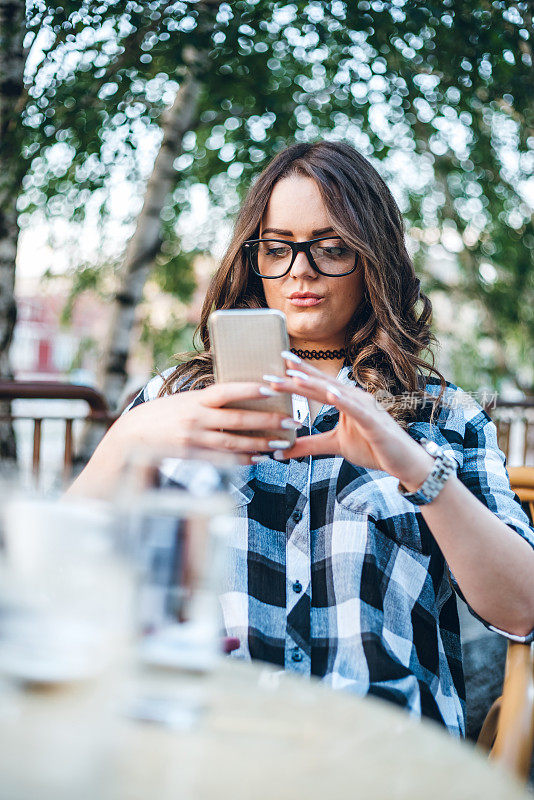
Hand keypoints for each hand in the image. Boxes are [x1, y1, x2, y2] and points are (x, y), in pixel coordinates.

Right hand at [116, 381, 299, 461]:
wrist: (131, 437)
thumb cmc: (161, 415)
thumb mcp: (183, 400)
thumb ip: (208, 401)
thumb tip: (238, 397)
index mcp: (194, 400)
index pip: (225, 391)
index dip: (248, 389)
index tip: (270, 387)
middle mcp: (195, 419)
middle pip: (237, 420)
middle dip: (267, 421)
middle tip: (291, 421)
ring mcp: (194, 440)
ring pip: (235, 443)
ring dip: (261, 444)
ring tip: (282, 444)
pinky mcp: (193, 457)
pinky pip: (224, 460)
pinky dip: (244, 460)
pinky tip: (261, 458)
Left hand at [265, 356, 433, 488]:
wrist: (404, 463)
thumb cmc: (373, 448)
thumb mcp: (334, 446)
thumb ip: (308, 445)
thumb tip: (280, 450)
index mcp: (345, 399)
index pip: (316, 385)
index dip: (296, 375)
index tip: (273, 368)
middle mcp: (354, 397)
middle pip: (321, 384)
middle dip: (296, 376)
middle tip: (272, 370)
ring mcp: (366, 407)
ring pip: (335, 392)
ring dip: (314, 383)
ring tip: (293, 375)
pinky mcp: (374, 422)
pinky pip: (357, 410)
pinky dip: (343, 400)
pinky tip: (330, 393)